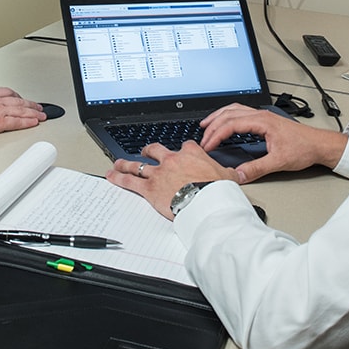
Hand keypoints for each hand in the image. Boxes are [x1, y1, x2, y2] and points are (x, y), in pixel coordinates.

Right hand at [0, 86, 46, 136]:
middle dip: (30, 104)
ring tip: (42, 115)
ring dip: (33, 113)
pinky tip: (34, 122)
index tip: (22, 98)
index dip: (17, 96)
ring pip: (21, 110)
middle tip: (39, 107)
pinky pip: (17, 122)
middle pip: (18, 101)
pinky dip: (27, 122)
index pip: (7, 93)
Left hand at [107, 141, 237, 219]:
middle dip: (148, 151)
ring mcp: (159, 173)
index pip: (185, 146)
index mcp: (191, 154)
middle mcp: (172, 160)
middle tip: (145, 152)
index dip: (182, 151)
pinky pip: (130, 181)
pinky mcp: (149, 188)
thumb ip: (227, 173)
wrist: (206, 202)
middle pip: (156, 150)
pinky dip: (119, 178)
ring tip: (118, 162)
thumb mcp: (228, 177)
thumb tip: (236, 174)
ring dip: (126, 163)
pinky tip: (112, 176)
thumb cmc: (217, 191)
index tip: (181, 154)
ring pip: (139, 165)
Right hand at [199, 103, 347, 182]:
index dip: (216, 135)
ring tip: (206, 125)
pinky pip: (241, 113)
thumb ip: (256, 169)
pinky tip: (226, 124)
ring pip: (234, 110)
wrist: (319, 144)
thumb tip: (239, 175)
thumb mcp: (279, 162)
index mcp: (262, 121)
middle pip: (229, 114)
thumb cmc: (304, 148)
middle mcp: (261, 115)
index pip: (231, 124)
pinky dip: (228, 117)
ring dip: (218, 117)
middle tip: (202, 138)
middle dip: (213, 125)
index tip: (208, 146)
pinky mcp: (265, 120)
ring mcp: (263, 116)